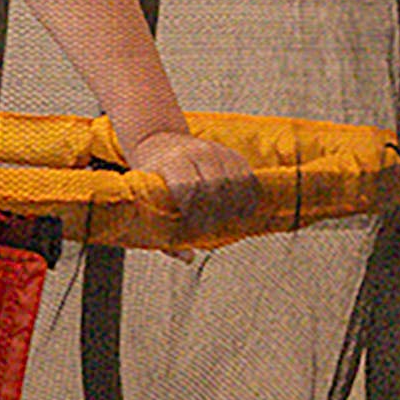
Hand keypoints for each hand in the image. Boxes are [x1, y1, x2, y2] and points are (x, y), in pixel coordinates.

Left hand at [125, 129, 261, 244]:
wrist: (156, 140)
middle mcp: (196, 153)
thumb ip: (165, 230)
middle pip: (217, 184)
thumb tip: (188, 259)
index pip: (192, 187)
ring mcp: (215, 150)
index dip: (198, 211)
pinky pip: (247, 173)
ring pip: (236, 178)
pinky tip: (245, 209)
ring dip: (237, 203)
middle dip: (219, 210)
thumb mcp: (149, 202)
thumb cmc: (153, 177)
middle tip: (215, 228)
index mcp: (174, 164)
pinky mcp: (229, 153)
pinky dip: (249, 193)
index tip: (197, 229)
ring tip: (232, 221)